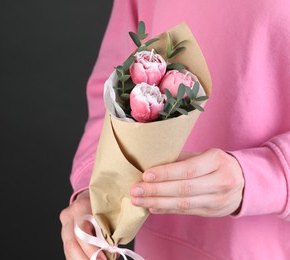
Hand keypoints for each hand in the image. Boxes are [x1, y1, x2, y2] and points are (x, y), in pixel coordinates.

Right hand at [60, 190, 106, 259]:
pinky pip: (69, 251)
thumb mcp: (108, 212)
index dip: (91, 249)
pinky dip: (79, 259)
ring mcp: (64, 226)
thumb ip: (107, 231)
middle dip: (85, 259)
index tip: (104, 259)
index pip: (82, 231)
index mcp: (81, 207)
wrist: (90, 197)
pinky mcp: (65, 235)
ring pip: (68, 250)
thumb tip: (112, 253)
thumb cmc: (103, 204)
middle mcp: (69, 216)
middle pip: (71, 244)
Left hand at [130, 148, 244, 216]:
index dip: (166, 173)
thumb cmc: (216, 164)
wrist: (245, 182)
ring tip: (138, 200)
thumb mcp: (204, 155)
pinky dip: (166, 209)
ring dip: (157, 202)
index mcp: (217, 161)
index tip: (145, 175)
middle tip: (135, 190)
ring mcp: (217, 200)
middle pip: (183, 188)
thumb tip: (151, 161)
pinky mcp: (212, 212)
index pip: (188, 169)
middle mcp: (220, 182)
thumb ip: (181, 159)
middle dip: (156, 190)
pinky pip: (185, 211)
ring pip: (183, 203)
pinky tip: (152, 206)